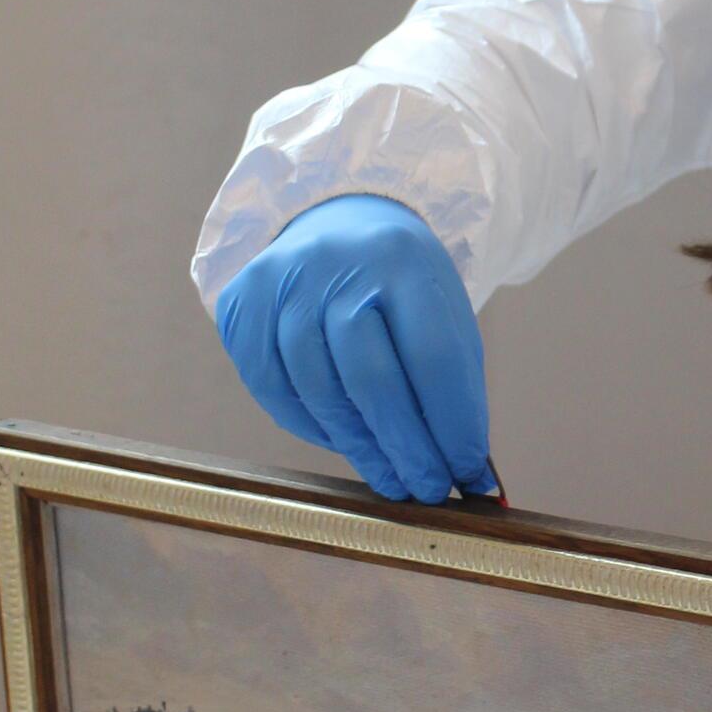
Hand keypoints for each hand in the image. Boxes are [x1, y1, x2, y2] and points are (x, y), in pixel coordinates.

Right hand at [214, 193, 496, 505]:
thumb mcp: (439, 310)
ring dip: (361, 448)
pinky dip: (313, 428)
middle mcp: (337, 265)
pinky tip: (345, 444)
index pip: (433, 356)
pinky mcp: (241, 307)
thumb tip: (470, 474)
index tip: (466, 470)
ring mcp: (282, 284)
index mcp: (401, 258)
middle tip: (427, 490)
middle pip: (372, 379)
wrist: (333, 221)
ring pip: (320, 392)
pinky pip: (275, 391)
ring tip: (393, 479)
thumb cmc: (399, 284)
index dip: (451, 422)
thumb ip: (455, 386)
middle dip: (405, 447)